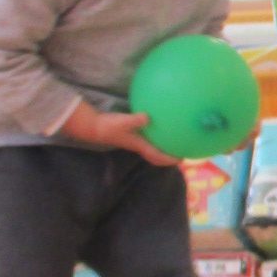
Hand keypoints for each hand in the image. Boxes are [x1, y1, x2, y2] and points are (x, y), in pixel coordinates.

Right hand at [61, 100, 180, 166]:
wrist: (94, 127)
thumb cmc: (108, 126)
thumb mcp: (122, 122)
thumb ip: (135, 120)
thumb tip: (147, 117)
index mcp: (139, 145)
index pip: (157, 156)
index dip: (169, 159)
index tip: (182, 159)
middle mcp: (139, 145)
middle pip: (156, 156)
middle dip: (169, 157)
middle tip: (183, 153)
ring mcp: (135, 141)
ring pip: (152, 149)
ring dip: (163, 148)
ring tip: (175, 143)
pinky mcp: (131, 135)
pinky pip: (148, 139)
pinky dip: (155, 137)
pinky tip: (160, 128)